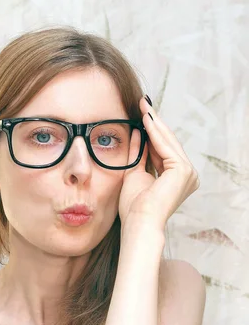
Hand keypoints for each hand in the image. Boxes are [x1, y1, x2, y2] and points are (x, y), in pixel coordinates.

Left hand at [118, 96, 199, 230]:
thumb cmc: (135, 207)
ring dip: (154, 123)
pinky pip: (165, 147)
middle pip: (168, 144)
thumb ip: (138, 153)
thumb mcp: (135, 173)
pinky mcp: (183, 170)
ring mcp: (188, 173)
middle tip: (143, 103)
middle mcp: (188, 175)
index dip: (152, 131)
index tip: (141, 114)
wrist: (139, 221)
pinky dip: (154, 132)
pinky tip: (146, 119)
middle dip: (154, 122)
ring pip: (168, 142)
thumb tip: (136, 132)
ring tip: (143, 106)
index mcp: (177, 179)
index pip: (163, 150)